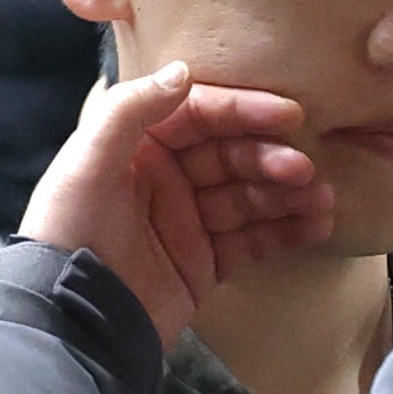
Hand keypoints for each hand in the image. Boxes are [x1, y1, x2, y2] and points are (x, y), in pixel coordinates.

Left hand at [20, 61, 330, 348]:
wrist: (71, 322)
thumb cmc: (69, 233)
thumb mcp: (87, 163)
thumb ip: (130, 111)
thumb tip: (183, 71)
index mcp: (136, 145)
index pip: (200, 115)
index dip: (244, 111)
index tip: (288, 115)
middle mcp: (165, 177)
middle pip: (231, 155)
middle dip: (271, 159)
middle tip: (304, 170)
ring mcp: (188, 221)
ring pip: (250, 196)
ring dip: (288, 195)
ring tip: (322, 201)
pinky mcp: (204, 263)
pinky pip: (254, 240)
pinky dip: (286, 232)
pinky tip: (317, 227)